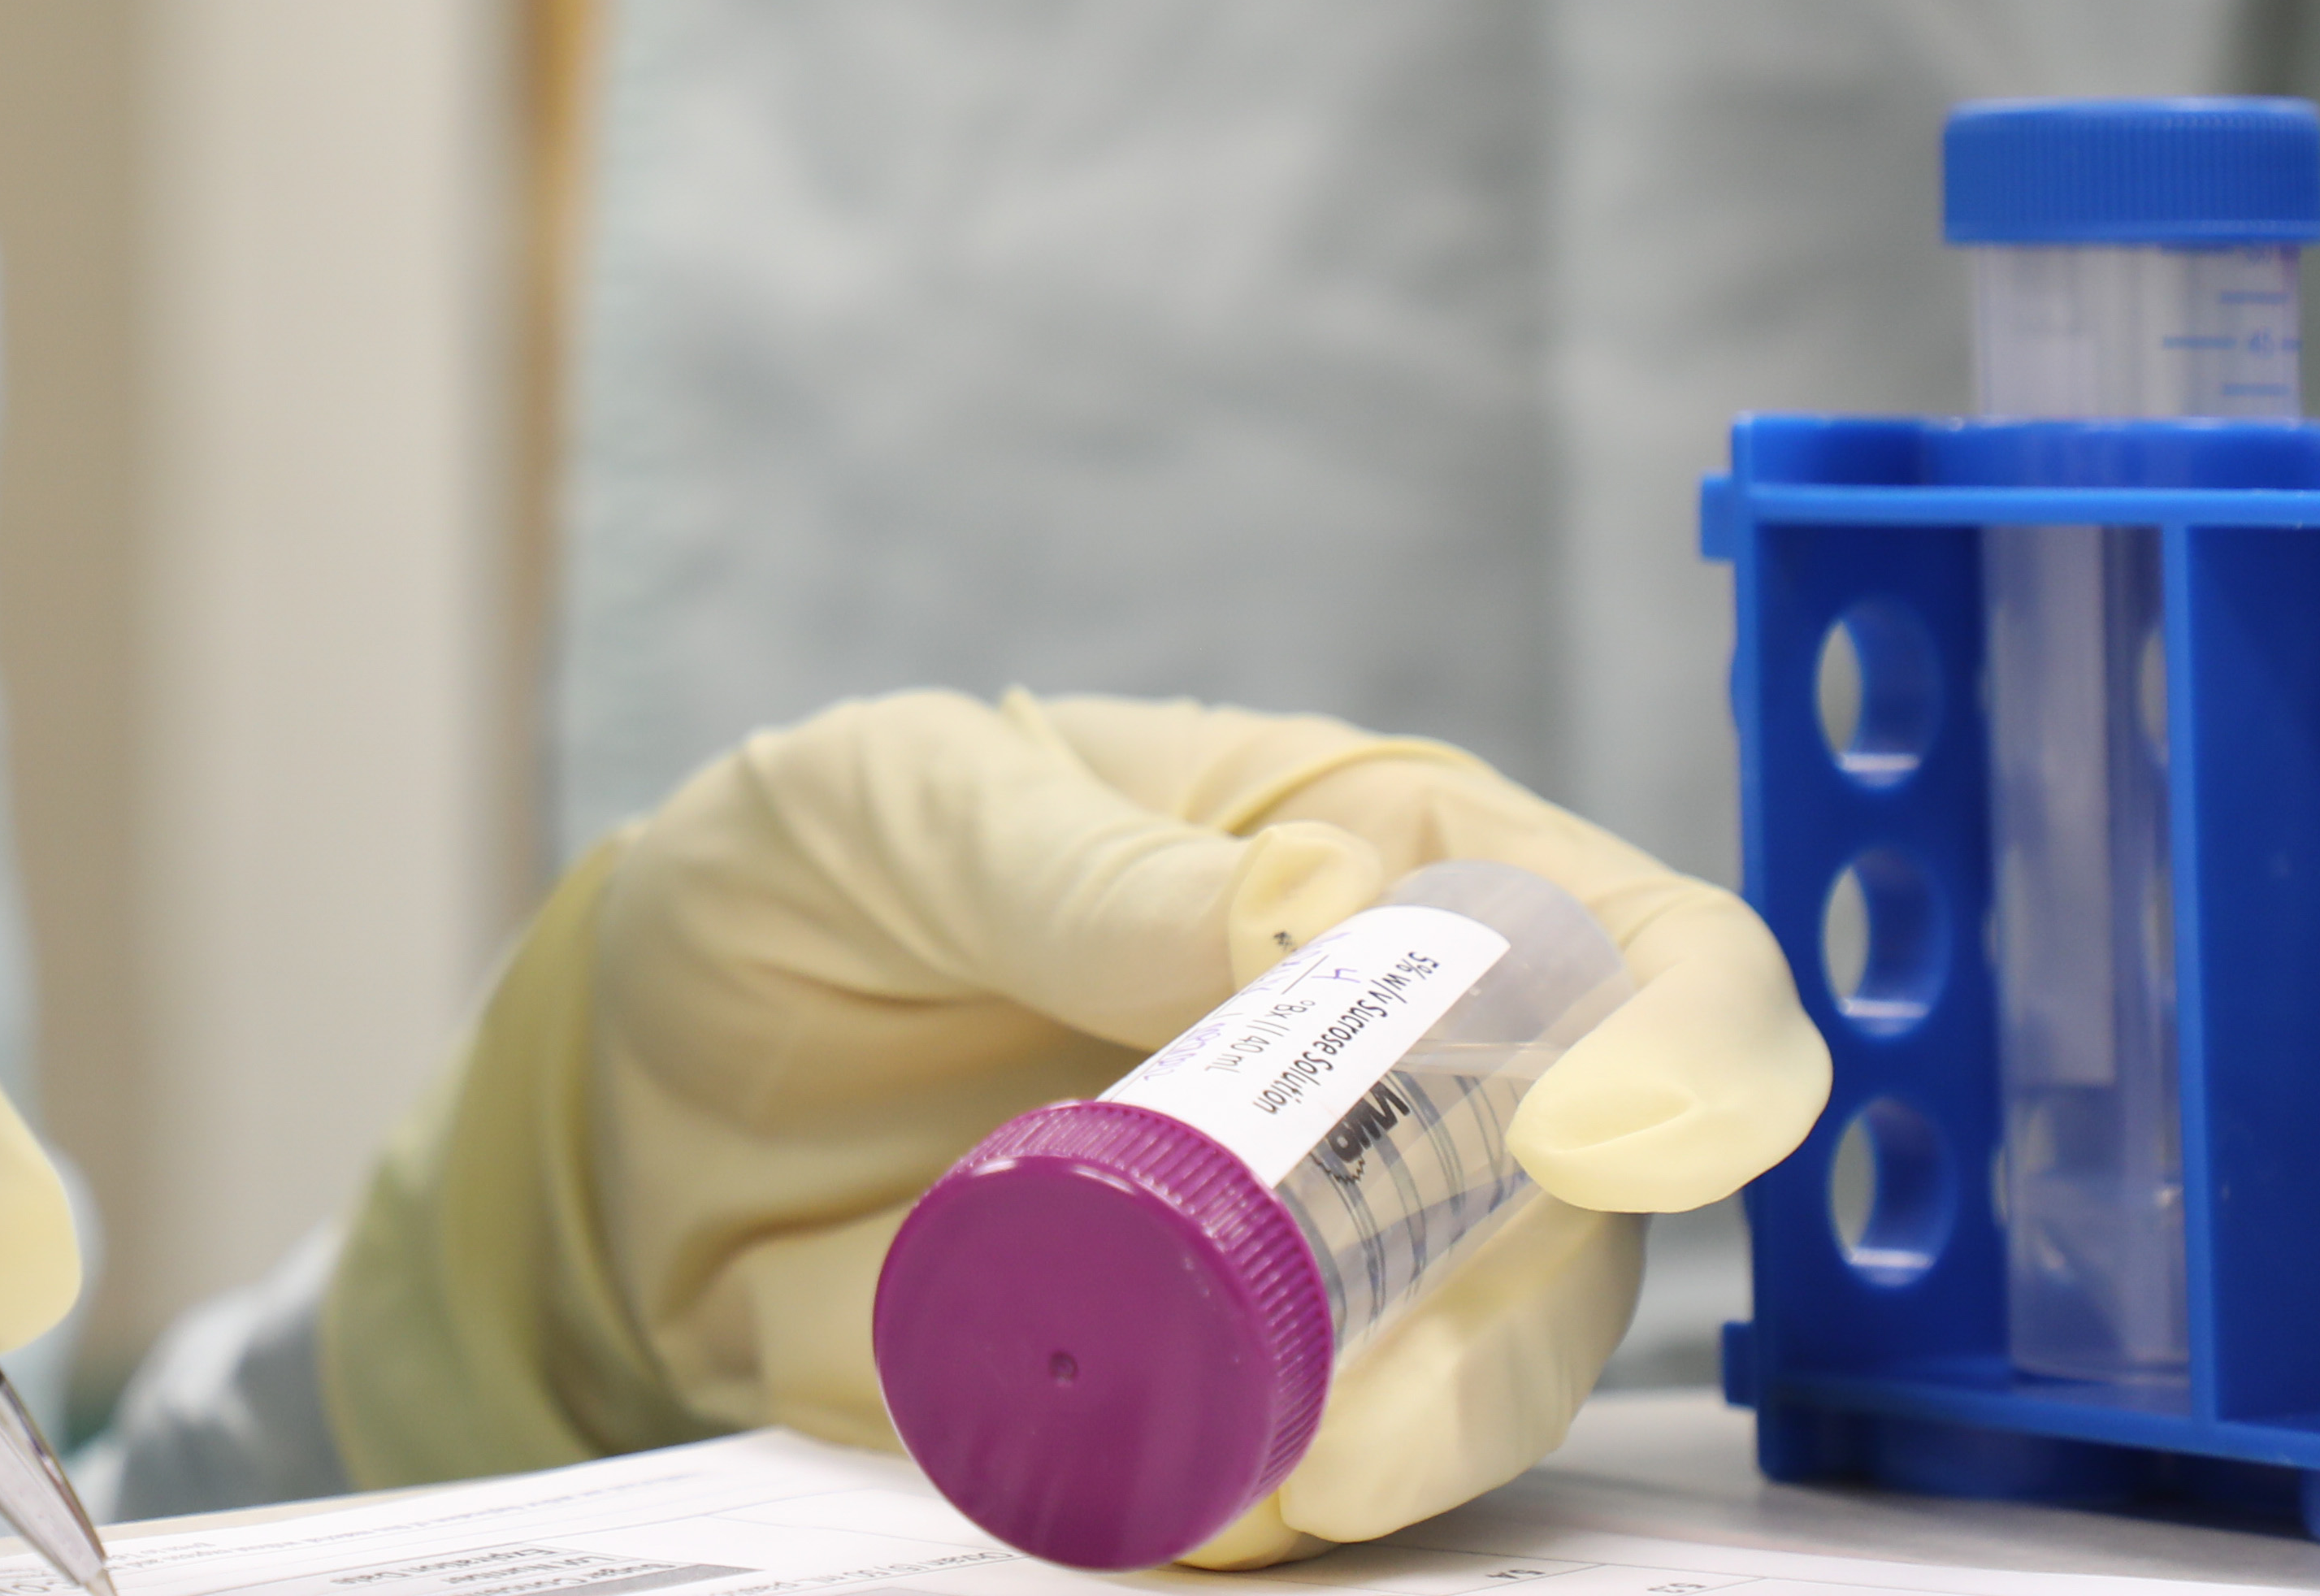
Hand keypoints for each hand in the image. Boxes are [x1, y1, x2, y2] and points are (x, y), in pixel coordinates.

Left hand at [323, 693, 1820, 1558]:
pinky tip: (1162, 1499)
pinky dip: (1253, 1513)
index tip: (1596, 1141)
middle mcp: (1404, 1069)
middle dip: (1513, 1333)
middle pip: (1587, 1222)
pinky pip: (1300, 1486)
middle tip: (1359, 1414)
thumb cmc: (812, 876)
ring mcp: (1322, 1251)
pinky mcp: (1215, 1394)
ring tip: (1259, 1481)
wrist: (636, 1078)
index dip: (1683, 1042)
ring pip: (1476, 1381)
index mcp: (1379, 859)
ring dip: (1403, 1448)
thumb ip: (1090, 863)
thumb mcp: (904, 806)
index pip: (1635, 939)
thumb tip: (1308, 917)